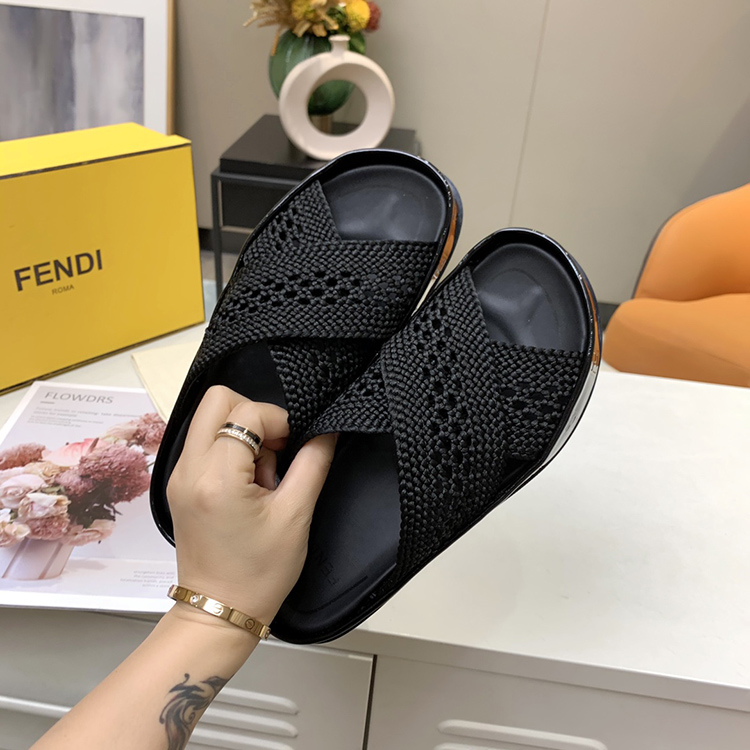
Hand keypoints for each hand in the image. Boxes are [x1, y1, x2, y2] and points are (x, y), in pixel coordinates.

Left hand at [166, 386, 335, 625]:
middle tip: (276, 448)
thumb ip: (313, 463)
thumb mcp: (295, 516)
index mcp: (216, 477)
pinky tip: (248, 481)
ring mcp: (178, 475)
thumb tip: (327, 429)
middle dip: (254, 414)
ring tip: (262, 474)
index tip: (295, 448)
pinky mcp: (179, 484)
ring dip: (242, 431)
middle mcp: (188, 468)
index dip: (280, 421)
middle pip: (217, 400)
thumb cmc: (259, 572)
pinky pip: (205, 442)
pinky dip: (230, 447)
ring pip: (209, 418)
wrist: (219, 611)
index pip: (246, 413)